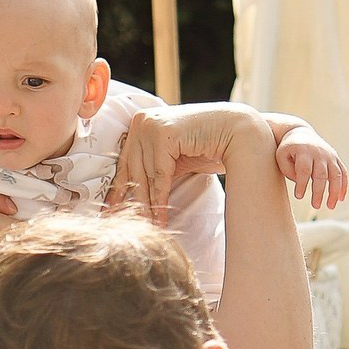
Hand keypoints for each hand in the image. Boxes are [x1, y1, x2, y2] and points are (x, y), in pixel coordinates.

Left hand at [107, 102, 270, 223]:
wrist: (237, 131)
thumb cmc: (205, 145)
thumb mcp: (170, 158)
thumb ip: (151, 169)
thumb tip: (128, 194)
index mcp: (139, 123)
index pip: (125, 161)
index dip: (118, 189)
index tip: (111, 210)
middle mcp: (141, 121)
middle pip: (133, 169)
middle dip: (134, 200)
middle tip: (128, 224)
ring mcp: (151, 125)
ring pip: (146, 174)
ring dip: (147, 204)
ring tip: (148, 227)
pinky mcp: (164, 133)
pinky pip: (159, 174)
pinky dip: (160, 198)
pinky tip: (160, 217)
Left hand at [276, 123, 347, 209]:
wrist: (300, 133)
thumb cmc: (288, 149)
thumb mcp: (281, 155)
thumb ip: (287, 169)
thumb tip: (300, 182)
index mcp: (304, 151)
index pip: (304, 170)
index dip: (302, 184)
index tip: (299, 196)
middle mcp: (319, 153)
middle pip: (321, 174)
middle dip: (319, 191)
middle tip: (315, 206)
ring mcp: (329, 156)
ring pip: (335, 175)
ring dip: (334, 191)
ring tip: (330, 206)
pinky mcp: (335, 159)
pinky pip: (342, 173)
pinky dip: (343, 186)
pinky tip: (340, 199)